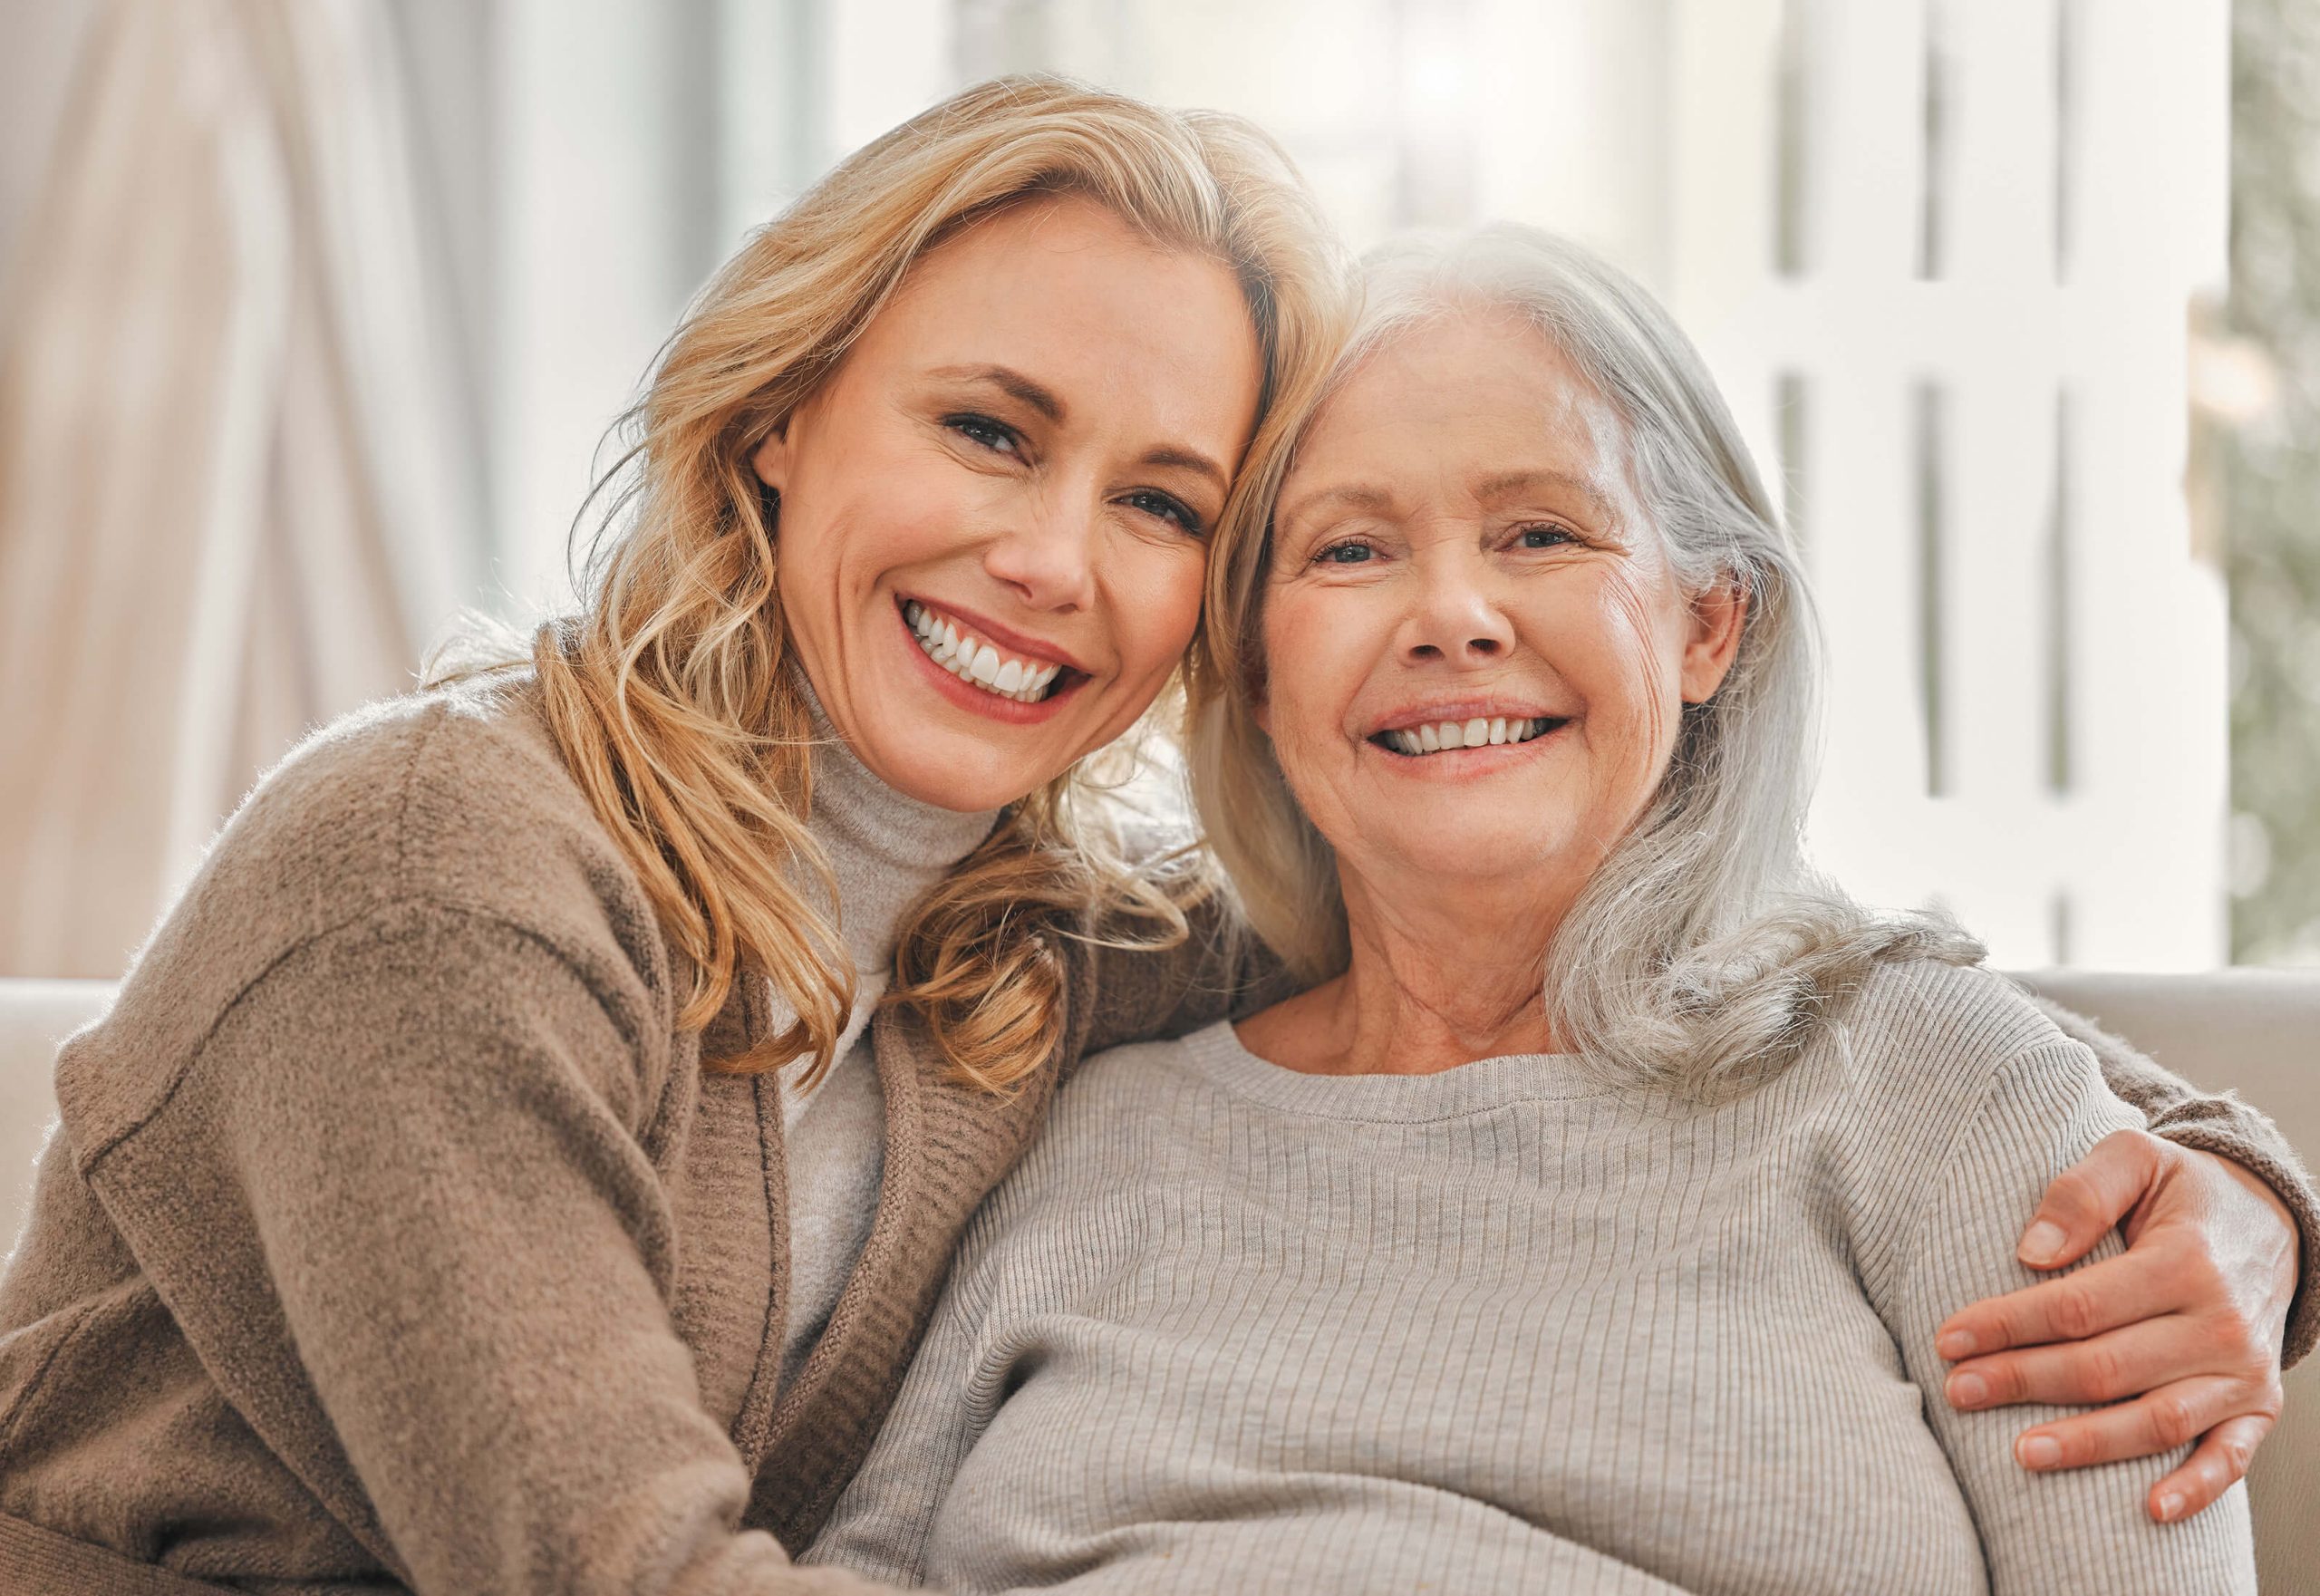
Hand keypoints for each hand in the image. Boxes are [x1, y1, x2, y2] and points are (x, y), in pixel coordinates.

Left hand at [1932, 1129, 2296, 1523]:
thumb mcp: (2135, 1157)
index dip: (2008, 1324)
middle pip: (2106, 1367)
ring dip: (2087, 1444)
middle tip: (1957, 1390)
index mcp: (2185, 1261)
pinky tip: (2148, 1509)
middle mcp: (2220, 1323)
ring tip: (2019, 1453)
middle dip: (2024, 1382)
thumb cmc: (2182, 1190)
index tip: (1948, 1338)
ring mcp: (2243, 1372)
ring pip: (2158, 1421)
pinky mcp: (2259, 1406)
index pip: (2078, 1306)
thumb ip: (2081, 1192)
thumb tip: (2031, 1253)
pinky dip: (2196, 1489)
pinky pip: (2231, 1458)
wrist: (2269, 1220)